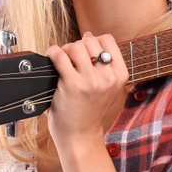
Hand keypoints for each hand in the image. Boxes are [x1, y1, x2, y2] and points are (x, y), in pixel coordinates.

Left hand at [44, 31, 129, 149]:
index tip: (85, 52)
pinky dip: (53, 53)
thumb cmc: (89, 111)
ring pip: (76, 46)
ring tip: (62, 62)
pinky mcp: (72, 85)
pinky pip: (60, 56)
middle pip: (90, 41)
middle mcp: (108, 77)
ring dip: (65, 50)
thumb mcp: (107, 87)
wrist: (80, 136)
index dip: (93, 41)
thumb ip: (103, 64)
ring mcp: (91, 81)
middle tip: (71, 59)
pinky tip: (51, 58)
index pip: (108, 40)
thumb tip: (89, 35)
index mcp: (120, 75)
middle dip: (77, 46)